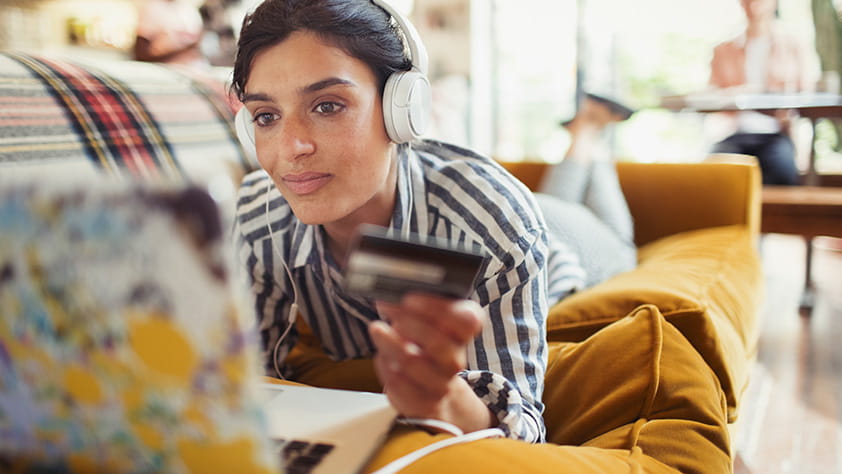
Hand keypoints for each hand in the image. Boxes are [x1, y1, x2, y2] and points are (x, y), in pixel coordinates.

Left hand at [369, 293, 493, 433]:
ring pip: (412, 362)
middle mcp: (456, 360)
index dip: (438, 309)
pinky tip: (383, 357)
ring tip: (377, 329)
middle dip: (407, 321)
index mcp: (463, 334)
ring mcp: (441, 384)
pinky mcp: (423, 402)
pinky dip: (385, 365)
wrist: (432, 391)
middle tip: (386, 307)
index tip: (409, 298)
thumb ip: (417, 306)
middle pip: (437, 342)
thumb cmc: (425, 347)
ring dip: (389, 342)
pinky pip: (398, 383)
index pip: (467, 321)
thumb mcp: (427, 322)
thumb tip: (392, 290)